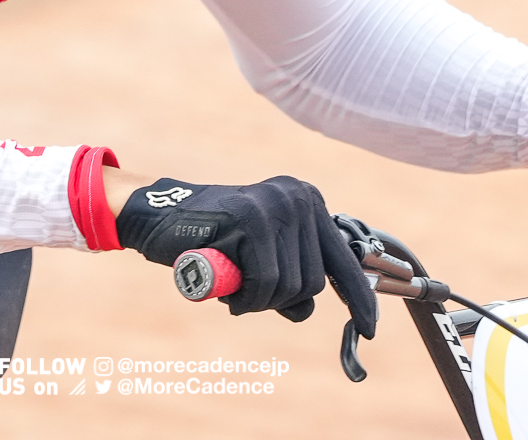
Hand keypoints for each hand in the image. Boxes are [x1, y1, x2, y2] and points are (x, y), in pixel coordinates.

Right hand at [114, 176, 377, 336]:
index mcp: (307, 202)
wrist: (158, 216)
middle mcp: (299, 198)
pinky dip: (245, 297)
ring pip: (291, 286)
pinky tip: (226, 284)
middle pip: (313, 283)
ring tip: (233, 282)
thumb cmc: (212, 241)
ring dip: (258, 300)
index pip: (344, 260)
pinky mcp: (253, 219)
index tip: (370, 329)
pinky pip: (265, 283)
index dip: (359, 299)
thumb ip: (289, 274)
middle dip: (281, 300)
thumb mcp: (261, 256)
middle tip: (247, 290)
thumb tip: (308, 308)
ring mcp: (276, 206)